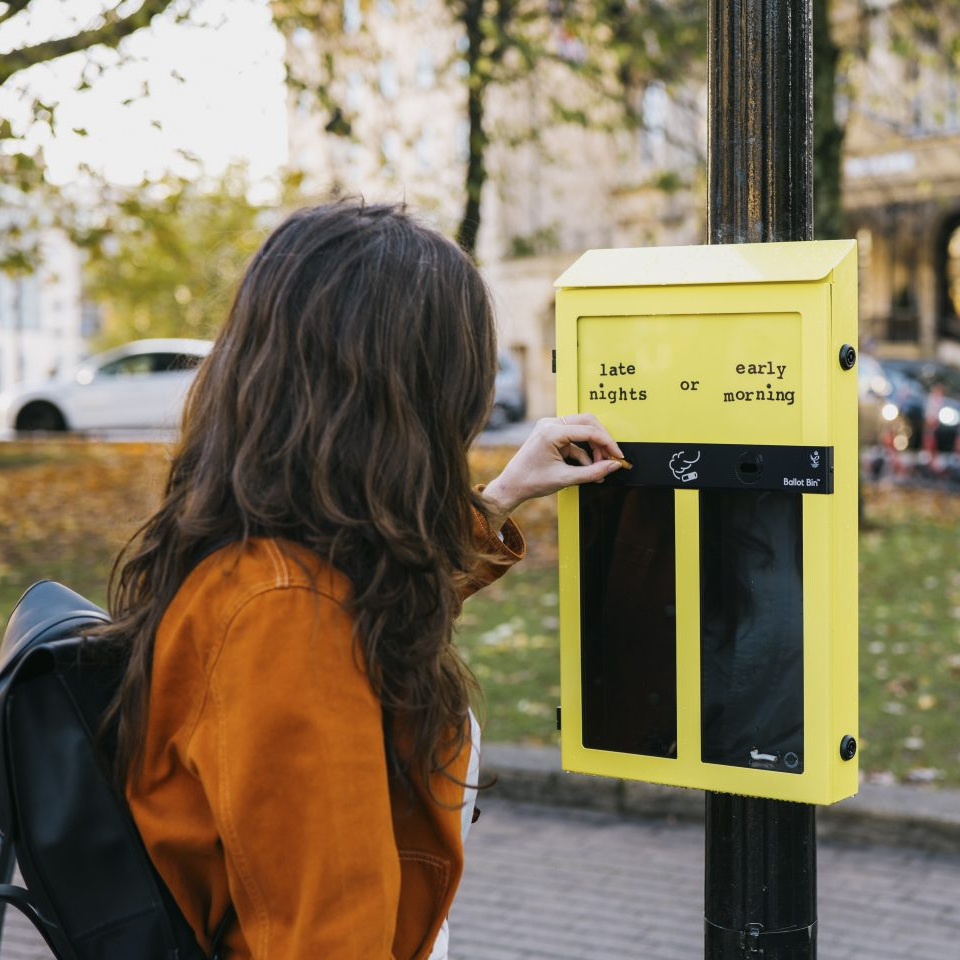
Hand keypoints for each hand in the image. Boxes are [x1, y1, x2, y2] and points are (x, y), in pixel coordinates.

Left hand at [481, 414, 623, 527]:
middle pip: (588, 423)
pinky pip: (574, 439)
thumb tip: (614, 466)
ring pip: (582, 430)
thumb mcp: (565, 479)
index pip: (588, 430)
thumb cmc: (531, 482)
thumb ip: (593, 472)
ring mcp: (550, 427)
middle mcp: (550, 424)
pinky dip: (583, 453)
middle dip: (602, 442)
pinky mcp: (552, 434)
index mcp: (551, 431)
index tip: (618, 456)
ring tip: (599, 468)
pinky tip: (588, 468)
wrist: (511, 486)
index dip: (608, 443)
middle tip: (611, 459)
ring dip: (593, 449)